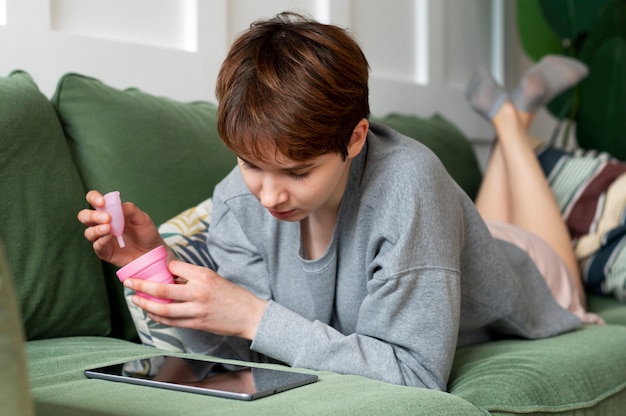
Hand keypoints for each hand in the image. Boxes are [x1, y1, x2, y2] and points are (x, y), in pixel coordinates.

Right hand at [77, 190, 164, 266]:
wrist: (153, 251)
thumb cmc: (146, 232)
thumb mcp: (142, 218)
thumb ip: (130, 209)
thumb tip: (117, 204)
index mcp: (110, 211)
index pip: (94, 201)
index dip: (94, 198)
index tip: (102, 202)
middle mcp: (102, 224)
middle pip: (85, 216)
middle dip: (92, 215)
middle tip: (107, 218)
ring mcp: (102, 238)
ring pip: (88, 232)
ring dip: (97, 229)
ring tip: (109, 228)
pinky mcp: (104, 251)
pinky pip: (97, 246)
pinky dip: (101, 241)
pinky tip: (109, 237)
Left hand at [124, 261, 267, 340]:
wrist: (250, 316)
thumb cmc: (232, 295)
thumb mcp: (214, 278)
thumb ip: (193, 277)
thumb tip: (171, 276)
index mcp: (204, 276)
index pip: (175, 267)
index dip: (165, 268)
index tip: (159, 269)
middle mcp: (199, 292)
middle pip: (162, 289)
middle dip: (141, 286)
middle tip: (128, 282)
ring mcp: (197, 310)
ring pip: (163, 309)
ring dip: (145, 304)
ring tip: (135, 298)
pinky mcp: (196, 324)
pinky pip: (171, 321)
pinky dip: (158, 317)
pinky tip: (150, 312)